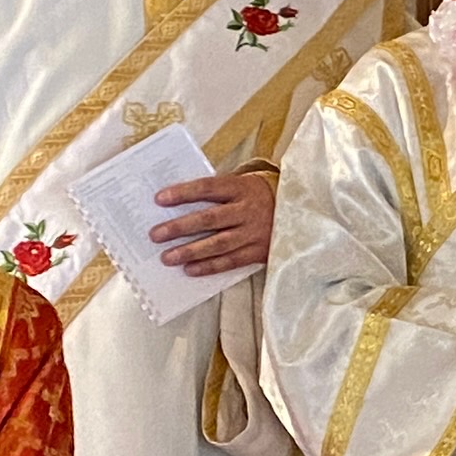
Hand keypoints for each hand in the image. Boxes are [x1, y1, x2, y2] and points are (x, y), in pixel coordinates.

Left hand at [151, 168, 276, 275]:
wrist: (299, 210)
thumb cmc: (258, 196)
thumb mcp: (242, 185)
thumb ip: (216, 193)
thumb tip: (177, 203)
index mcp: (241, 188)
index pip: (208, 188)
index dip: (184, 193)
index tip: (159, 199)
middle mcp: (248, 210)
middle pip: (209, 219)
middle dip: (180, 227)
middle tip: (156, 235)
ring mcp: (255, 232)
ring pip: (218, 244)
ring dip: (191, 251)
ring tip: (167, 257)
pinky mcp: (259, 251)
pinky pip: (231, 261)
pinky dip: (210, 266)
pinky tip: (190, 269)